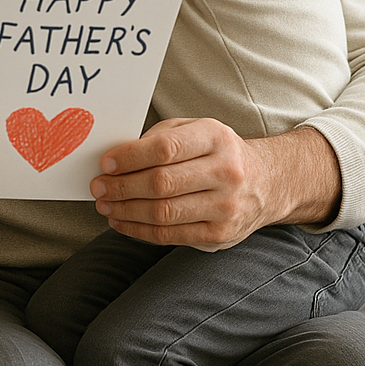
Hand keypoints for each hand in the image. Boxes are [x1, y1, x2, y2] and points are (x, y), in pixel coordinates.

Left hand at [89, 118, 339, 250]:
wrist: (266, 182)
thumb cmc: (217, 152)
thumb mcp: (195, 129)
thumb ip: (160, 138)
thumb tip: (116, 158)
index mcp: (215, 138)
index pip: (165, 148)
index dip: (130, 157)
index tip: (105, 163)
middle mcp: (225, 172)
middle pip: (161, 183)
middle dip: (122, 187)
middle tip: (98, 187)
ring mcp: (225, 207)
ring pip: (163, 213)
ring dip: (125, 211)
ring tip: (105, 205)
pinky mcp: (219, 235)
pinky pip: (169, 235)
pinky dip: (139, 230)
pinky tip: (121, 222)